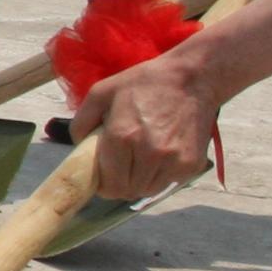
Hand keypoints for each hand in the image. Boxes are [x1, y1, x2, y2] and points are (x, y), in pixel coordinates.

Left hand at [72, 46, 216, 197]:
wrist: (192, 79)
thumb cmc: (143, 84)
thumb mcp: (101, 92)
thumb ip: (81, 122)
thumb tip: (79, 148)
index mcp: (122, 137)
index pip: (109, 184)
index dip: (103, 185)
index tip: (102, 177)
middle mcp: (149, 154)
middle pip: (127, 191)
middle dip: (119, 184)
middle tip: (119, 169)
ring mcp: (174, 161)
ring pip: (148, 190)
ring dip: (140, 182)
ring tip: (139, 160)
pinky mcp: (192, 164)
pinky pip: (169, 183)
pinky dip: (160, 176)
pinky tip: (159, 155)